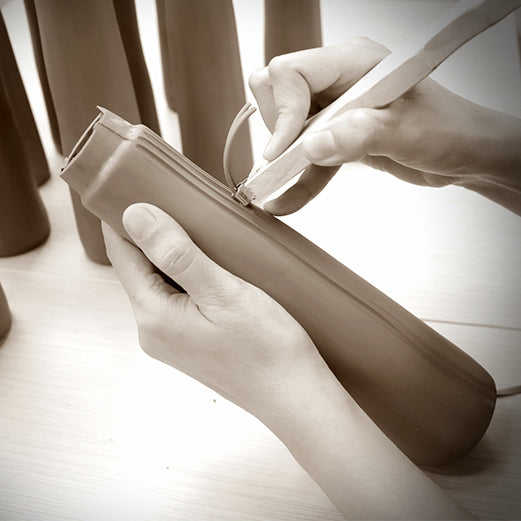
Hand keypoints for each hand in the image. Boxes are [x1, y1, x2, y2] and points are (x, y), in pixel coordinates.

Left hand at [102, 203, 327, 419]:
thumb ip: (178, 254)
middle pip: (139, 268)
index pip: (122, 255)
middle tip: (176, 201)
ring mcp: (172, 339)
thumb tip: (136, 216)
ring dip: (172, 253)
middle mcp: (155, 330)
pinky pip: (176, 298)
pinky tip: (210, 263)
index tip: (134, 188)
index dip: (123, 219)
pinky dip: (186, 274)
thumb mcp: (224, 292)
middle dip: (152, 233)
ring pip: (159, 282)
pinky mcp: (191, 341)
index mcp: (154, 316)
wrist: (295, 396)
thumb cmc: (268, 349)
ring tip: (198, 228)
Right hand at [249, 38, 520, 214]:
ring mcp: (335, 109)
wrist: (462, 153)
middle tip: (291, 161)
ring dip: (282, 162)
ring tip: (280, 190)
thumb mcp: (405, 131)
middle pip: (276, 93)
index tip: (284, 151)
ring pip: (285, 127)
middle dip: (278, 130)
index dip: (282, 111)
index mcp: (352, 61)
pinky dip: (295, 181)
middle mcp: (338, 80)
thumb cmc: (446, 130)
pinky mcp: (337, 137)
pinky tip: (285, 202)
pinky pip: (304, 158)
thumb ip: (358, 134)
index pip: (291, 72)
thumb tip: (311, 146)